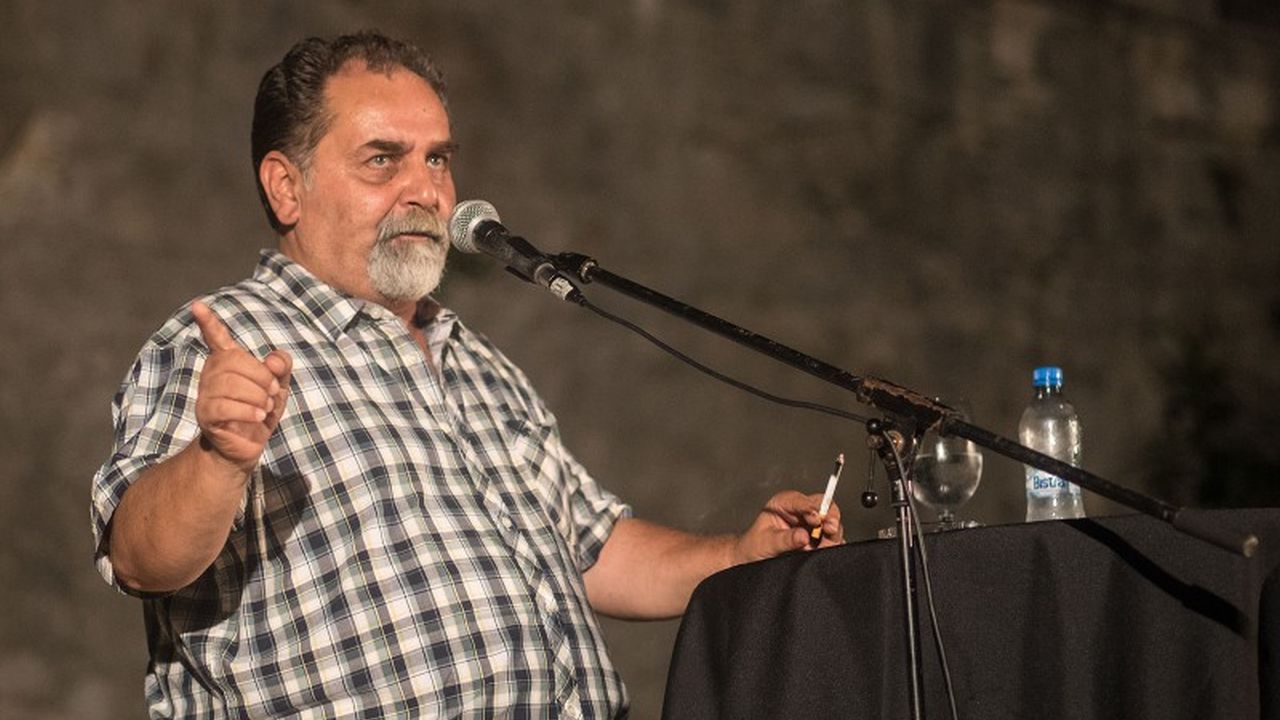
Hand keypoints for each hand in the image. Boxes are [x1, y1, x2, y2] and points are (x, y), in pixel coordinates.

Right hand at [191, 301, 291, 472]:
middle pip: (234, 360)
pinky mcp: (206, 415)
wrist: (247, 446)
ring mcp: (206, 395)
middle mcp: (212, 375)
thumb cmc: (260, 412)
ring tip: (265, 407)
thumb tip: (274, 359)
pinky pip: (224, 406)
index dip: (209, 322)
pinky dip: (247, 410)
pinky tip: (258, 415)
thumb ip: (281, 368)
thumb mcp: (278, 387)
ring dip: (257, 395)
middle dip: (261, 376)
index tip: (198, 305)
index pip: (216, 338)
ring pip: (229, 383)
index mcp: (228, 363)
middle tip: (272, 392)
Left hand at [731, 490, 843, 564]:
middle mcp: (800, 512)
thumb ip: (785, 539)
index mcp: (784, 503)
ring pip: (831, 524)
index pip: (803, 500)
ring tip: (824, 546)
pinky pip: (831, 539)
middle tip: (830, 529)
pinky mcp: (816, 540)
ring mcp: (810, 526)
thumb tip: (804, 536)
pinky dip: (833, 544)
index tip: (817, 519)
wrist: (750, 561)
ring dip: (832, 535)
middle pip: (824, 507)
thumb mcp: (766, 542)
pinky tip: (827, 550)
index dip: (812, 508)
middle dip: (830, 518)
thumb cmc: (754, 546)